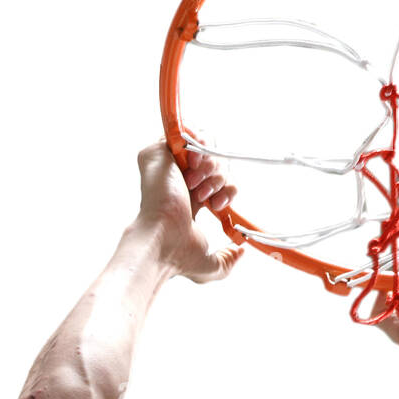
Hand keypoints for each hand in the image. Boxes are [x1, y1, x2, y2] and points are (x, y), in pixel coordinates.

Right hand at [134, 136, 243, 282]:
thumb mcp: (212, 265)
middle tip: (205, 196)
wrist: (162, 241)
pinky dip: (199, 147)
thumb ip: (229, 259)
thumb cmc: (178, 256)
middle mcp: (177, 181)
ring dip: (211, 166)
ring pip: (205, 148)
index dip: (227, 187)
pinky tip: (194, 167)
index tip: (219, 204)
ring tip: (198, 185)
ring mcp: (166, 166)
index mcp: (189, 200)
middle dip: (220, 177)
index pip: (219, 181)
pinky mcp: (156, 153)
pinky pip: (187, 133)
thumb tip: (241, 251)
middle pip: (216, 163)